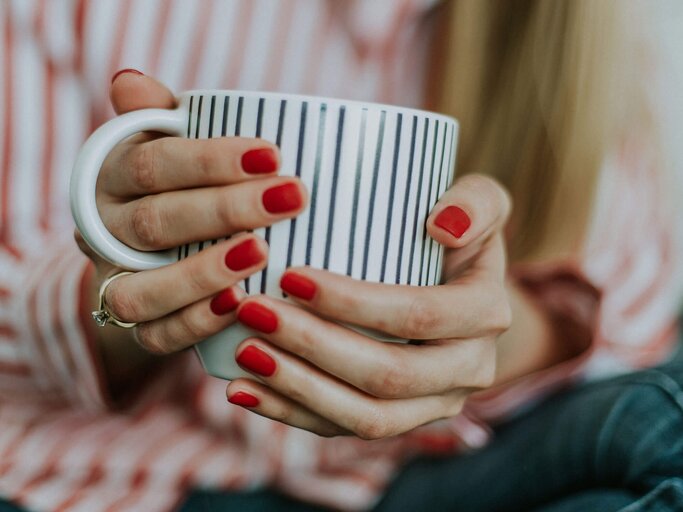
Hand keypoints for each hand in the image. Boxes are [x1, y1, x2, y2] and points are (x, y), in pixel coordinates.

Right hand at [76, 72, 306, 393]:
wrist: (151, 249)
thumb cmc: (178, 183)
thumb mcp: (168, 144)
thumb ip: (159, 117)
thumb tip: (131, 81)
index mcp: (111, 176)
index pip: (153, 164)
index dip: (210, 159)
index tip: (273, 153)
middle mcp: (104, 231)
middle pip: (156, 222)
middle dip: (225, 210)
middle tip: (290, 197)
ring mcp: (116, 281)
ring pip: (142, 288)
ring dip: (202, 271)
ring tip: (261, 253)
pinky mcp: (137, 326)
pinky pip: (155, 334)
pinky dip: (195, 322)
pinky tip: (239, 304)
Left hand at [225, 174, 511, 438]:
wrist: (457, 293)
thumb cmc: (453, 236)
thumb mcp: (480, 203)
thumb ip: (476, 201)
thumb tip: (443, 224)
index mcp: (486, 314)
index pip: (418, 315)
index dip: (354, 302)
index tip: (290, 276)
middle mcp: (469, 370)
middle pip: (389, 376)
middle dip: (315, 347)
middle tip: (254, 312)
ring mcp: (433, 404)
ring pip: (366, 418)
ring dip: (299, 388)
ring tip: (244, 354)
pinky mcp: (399, 421)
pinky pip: (345, 430)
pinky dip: (291, 413)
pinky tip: (244, 390)